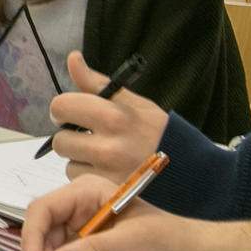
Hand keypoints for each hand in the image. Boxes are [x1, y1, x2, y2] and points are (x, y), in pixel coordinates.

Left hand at [45, 50, 168, 180]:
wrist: (189, 171)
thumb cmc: (160, 133)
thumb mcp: (134, 103)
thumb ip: (98, 84)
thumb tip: (72, 58)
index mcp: (115, 116)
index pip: (62, 106)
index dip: (62, 110)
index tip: (70, 114)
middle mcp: (109, 146)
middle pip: (60, 140)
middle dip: (70, 137)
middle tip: (89, 137)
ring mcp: (108, 173)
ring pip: (68, 163)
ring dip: (80, 159)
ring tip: (103, 156)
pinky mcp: (108, 193)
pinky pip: (81, 182)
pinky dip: (88, 177)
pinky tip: (108, 171)